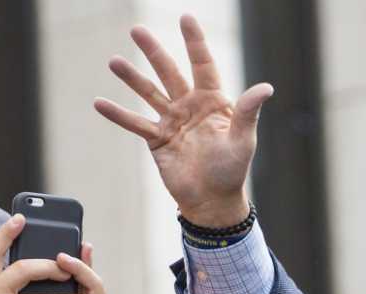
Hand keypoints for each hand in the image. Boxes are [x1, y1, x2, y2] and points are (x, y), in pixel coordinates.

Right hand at [94, 14, 271, 225]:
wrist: (213, 202)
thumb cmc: (232, 171)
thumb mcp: (243, 140)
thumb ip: (249, 112)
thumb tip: (266, 88)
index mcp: (213, 101)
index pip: (203, 65)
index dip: (195, 42)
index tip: (186, 17)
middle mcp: (190, 106)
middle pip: (169, 72)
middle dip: (154, 52)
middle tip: (136, 30)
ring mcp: (172, 121)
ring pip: (149, 93)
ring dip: (131, 78)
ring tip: (114, 61)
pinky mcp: (157, 139)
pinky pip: (135, 123)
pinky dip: (118, 114)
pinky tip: (99, 102)